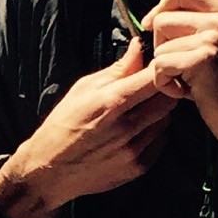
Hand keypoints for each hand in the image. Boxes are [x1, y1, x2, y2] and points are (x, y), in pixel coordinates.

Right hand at [0, 34, 180, 217]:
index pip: (154, 78)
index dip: (160, 70)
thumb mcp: (84, 89)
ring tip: (138, 113)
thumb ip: (117, 69)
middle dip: (164, 91)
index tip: (155, 69)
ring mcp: (134, 150)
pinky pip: (160, 143)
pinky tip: (135, 132)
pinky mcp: (138, 168)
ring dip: (158, 113)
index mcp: (112, 102)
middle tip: (150, 90)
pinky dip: (153, 134)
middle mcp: (126, 127)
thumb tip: (139, 47)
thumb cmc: (63, 124)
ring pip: (166, 121)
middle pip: (168, 100)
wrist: (49, 170)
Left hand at [147, 0, 217, 169]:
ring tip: (189, 83)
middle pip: (161, 19)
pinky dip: (166, 85)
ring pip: (158, 47)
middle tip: (181, 69)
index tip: (157, 30)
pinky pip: (160, 66)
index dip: (160, 7)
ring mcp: (213, 37)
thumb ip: (195, 27)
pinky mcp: (203, 59)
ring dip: (165, 71)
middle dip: (160, 47)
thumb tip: (151, 19)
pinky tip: (187, 94)